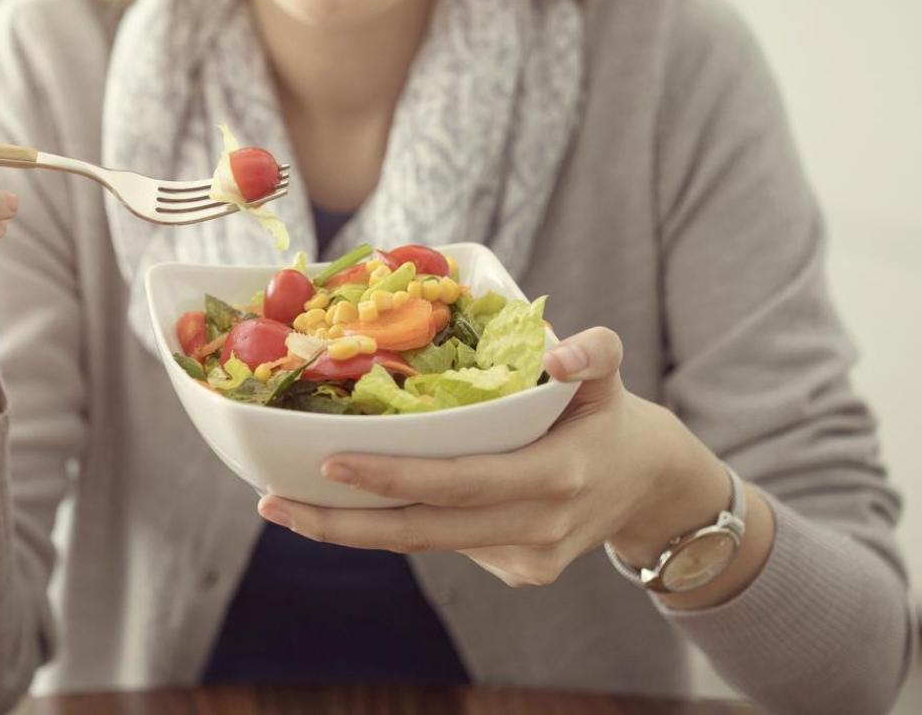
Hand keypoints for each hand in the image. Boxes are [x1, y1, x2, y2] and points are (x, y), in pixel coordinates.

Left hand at [257, 327, 733, 589]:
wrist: (649, 487)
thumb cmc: (609, 418)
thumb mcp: (612, 374)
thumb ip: (595, 352)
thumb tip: (559, 352)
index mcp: (556, 477)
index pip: (459, 481)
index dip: (394, 476)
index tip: (332, 462)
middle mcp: (536, 528)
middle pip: (423, 533)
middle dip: (343, 523)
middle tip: (274, 501)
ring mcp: (525, 559)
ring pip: (424, 544)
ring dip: (354, 528)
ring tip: (289, 504)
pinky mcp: (516, 572)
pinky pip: (443, 543)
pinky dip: (398, 522)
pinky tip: (357, 501)